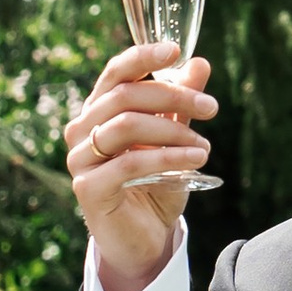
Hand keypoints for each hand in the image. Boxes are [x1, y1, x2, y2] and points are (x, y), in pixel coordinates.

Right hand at [64, 42, 215, 290]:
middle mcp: (81, 130)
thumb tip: (200, 63)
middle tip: (212, 107)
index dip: (142, 57)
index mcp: (98, 111)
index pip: (114, 73)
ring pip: (126, 126)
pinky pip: (129, 163)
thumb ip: (182, 104)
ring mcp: (79, 159)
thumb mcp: (175, 140)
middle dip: (174, 97)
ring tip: (205, 145)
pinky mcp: (87, 188)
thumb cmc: (156, 186)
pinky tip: (196, 160)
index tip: (175, 50)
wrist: (145, 240)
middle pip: (123, 96)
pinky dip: (168, 158)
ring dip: (173, 130)